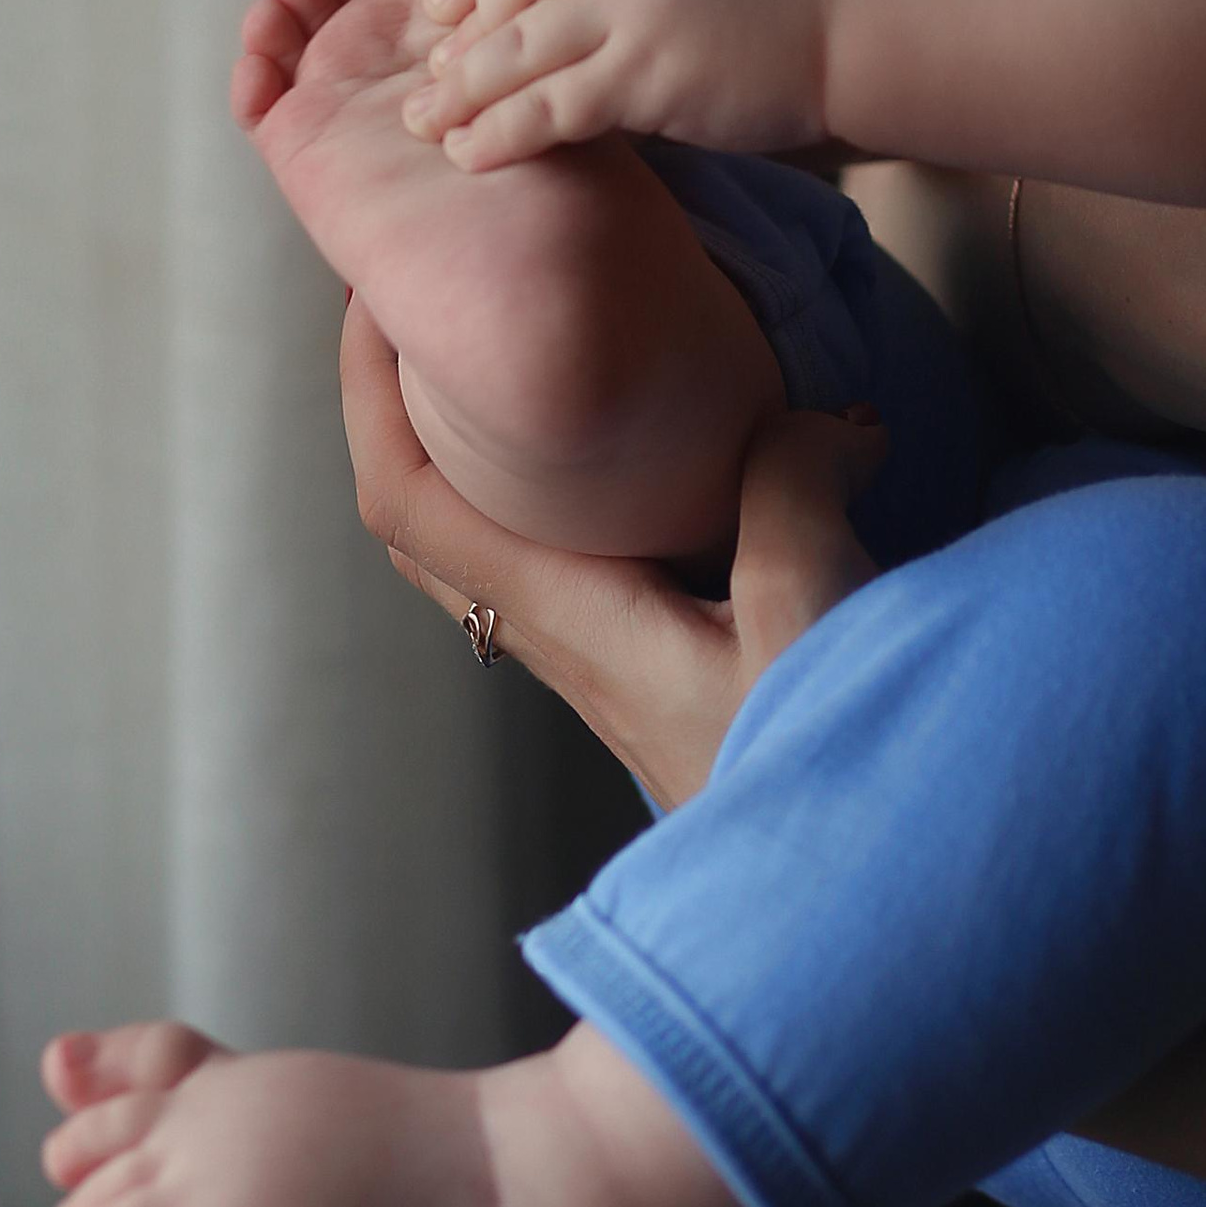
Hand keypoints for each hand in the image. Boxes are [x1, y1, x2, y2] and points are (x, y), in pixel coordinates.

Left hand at [340, 300, 877, 808]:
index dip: (366, 391)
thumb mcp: (812, 615)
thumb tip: (819, 414)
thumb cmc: (810, 783)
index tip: (379, 294)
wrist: (839, 912)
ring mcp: (604, 661)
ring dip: (471, 445)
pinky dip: (553, 484)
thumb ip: (797, 488)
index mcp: (570, 621)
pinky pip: (562, 556)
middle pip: (424, 517)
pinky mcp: (656, 666)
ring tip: (513, 360)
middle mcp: (564, 642)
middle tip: (426, 306)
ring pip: (488, 539)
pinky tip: (631, 449)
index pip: (408, 500)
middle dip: (397, 404)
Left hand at [406, 0, 837, 167]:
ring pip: (519, 47)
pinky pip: (554, 104)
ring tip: (427, 123)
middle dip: (460, 32)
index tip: (442, 9)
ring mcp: (638, 6)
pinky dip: (504, 129)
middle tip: (425, 74)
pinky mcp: (652, 71)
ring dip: (464, 88)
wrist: (866, 28)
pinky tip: (474, 154)